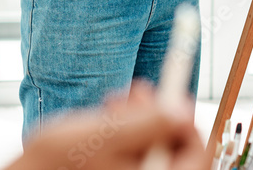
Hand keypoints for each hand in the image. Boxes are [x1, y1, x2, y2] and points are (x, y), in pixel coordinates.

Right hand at [10, 82, 206, 169]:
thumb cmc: (57, 162)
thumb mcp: (106, 136)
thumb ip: (149, 124)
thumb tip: (183, 110)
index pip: (195, 155)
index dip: (186, 118)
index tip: (171, 91)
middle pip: (174, 151)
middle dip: (158, 115)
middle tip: (138, 90)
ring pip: (153, 150)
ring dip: (139, 120)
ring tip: (113, 102)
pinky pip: (135, 157)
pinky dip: (126, 135)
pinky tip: (107, 119)